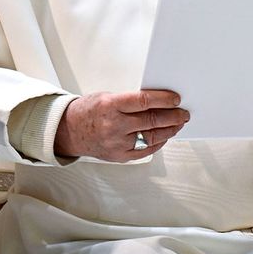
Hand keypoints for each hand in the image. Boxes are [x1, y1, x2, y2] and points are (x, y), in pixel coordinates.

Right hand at [54, 90, 188, 161]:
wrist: (69, 132)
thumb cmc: (88, 111)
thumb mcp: (107, 97)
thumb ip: (130, 100)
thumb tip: (158, 102)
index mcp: (110, 106)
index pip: (144, 101)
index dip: (164, 100)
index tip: (176, 99)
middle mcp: (114, 126)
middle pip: (151, 120)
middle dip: (172, 116)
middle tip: (183, 113)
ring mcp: (117, 143)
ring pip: (152, 137)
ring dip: (169, 130)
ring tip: (178, 124)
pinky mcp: (119, 156)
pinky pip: (145, 151)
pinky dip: (158, 143)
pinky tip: (165, 136)